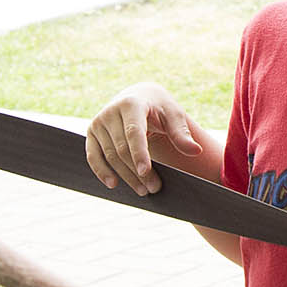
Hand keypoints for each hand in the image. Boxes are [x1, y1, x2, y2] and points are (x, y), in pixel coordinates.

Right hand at [86, 83, 204, 195]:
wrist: (138, 96)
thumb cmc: (158, 107)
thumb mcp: (173, 114)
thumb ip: (181, 133)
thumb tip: (195, 151)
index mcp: (131, 103)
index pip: (133, 132)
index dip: (139, 153)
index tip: (146, 172)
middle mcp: (111, 111)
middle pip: (122, 149)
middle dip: (138, 171)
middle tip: (154, 188)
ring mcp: (99, 121)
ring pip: (110, 155)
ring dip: (125, 176)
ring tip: (143, 190)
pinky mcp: (91, 131)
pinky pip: (93, 155)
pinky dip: (101, 171)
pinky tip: (113, 184)